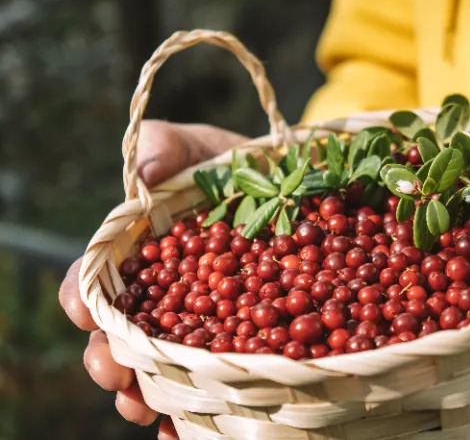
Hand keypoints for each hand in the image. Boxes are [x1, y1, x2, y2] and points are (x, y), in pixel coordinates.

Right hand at [59, 120, 247, 438]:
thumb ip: (170, 147)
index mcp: (142, 257)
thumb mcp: (205, 151)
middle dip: (111, 360)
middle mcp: (163, 299)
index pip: (97, 280)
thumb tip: (143, 174)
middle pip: (123, 337)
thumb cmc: (240, 171)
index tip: (86, 310)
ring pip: (161, 370)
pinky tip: (185, 434)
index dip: (83, 296)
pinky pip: (212, 391)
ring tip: (150, 408)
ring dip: (148, 393)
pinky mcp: (238, 351)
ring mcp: (199, 329)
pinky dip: (193, 417)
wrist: (296, 195)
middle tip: (118, 375)